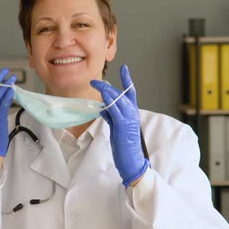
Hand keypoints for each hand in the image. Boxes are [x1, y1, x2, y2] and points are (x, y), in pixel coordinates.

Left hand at [90, 64, 149, 187]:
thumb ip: (111, 116)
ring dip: (105, 91)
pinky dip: (108, 102)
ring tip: (95, 84)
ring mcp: (129, 119)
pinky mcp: (123, 125)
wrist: (132, 161)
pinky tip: (102, 98)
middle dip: (107, 85)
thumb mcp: (116, 128)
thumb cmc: (124, 146)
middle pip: (121, 93)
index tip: (124, 68)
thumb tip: (103, 107)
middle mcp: (133, 113)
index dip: (127, 79)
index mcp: (132, 113)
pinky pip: (115, 110)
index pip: (130, 92)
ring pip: (117, 99)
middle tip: (95, 80)